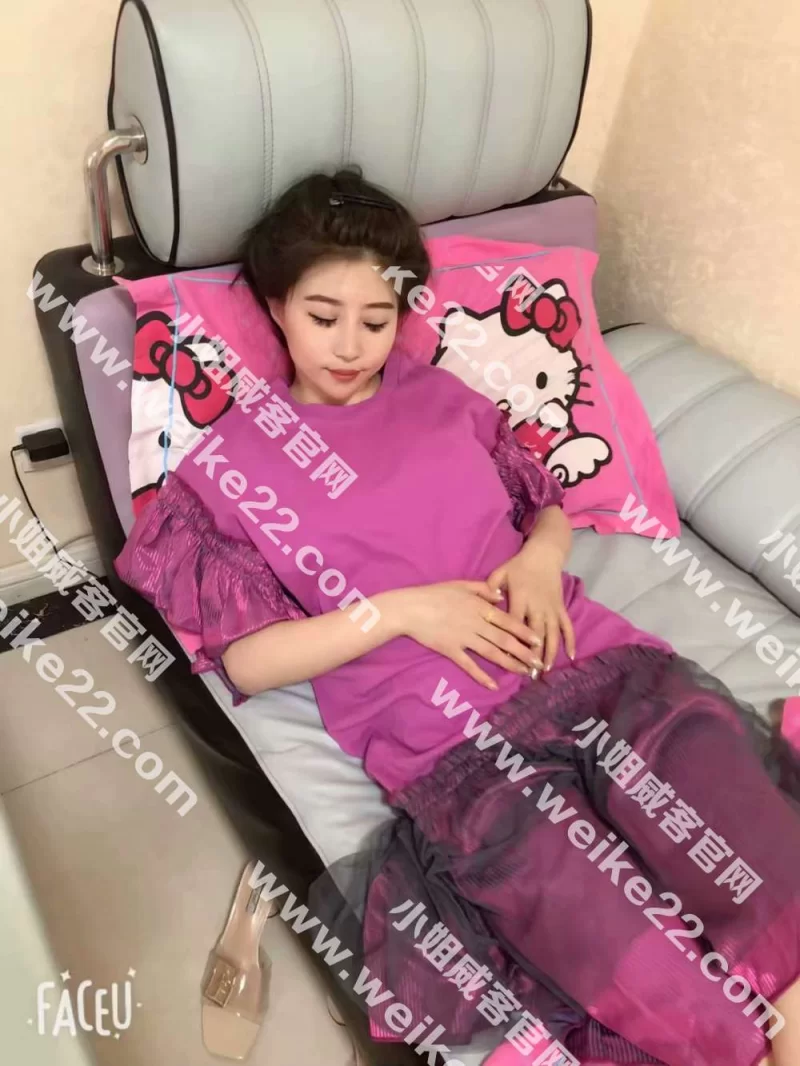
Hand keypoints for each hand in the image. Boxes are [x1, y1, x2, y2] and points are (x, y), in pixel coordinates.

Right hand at [386, 581, 543, 689]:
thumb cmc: (434, 594)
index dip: (524, 632)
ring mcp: (464, 638)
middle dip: (524, 652)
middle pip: (504, 640)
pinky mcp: (451, 650)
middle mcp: (475, 623)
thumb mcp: (461, 584)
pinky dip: (482, 675)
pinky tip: (494, 685)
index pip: (507, 621)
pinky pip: (469, 664)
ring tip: (524, 673)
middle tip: (539, 663)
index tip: (538, 641)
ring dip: (510, 664)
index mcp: (479, 607)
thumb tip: (502, 596)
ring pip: (492, 653)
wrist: (410, 608)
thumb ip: (483, 589)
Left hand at [487, 543, 575, 671]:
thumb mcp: (501, 572)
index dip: (511, 638)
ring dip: (550, 652)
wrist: (544, 555)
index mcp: (520, 598)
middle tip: (528, 673)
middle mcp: (537, 606)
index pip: (514, 622)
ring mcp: (551, 608)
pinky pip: (567, 626)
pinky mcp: (561, 608)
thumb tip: (483, 601)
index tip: (507, 656)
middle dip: (532, 653)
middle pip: (535, 633)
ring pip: (552, 633)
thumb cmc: (518, 566)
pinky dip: (571, 640)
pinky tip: (571, 655)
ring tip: (546, 670)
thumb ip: (490, 586)